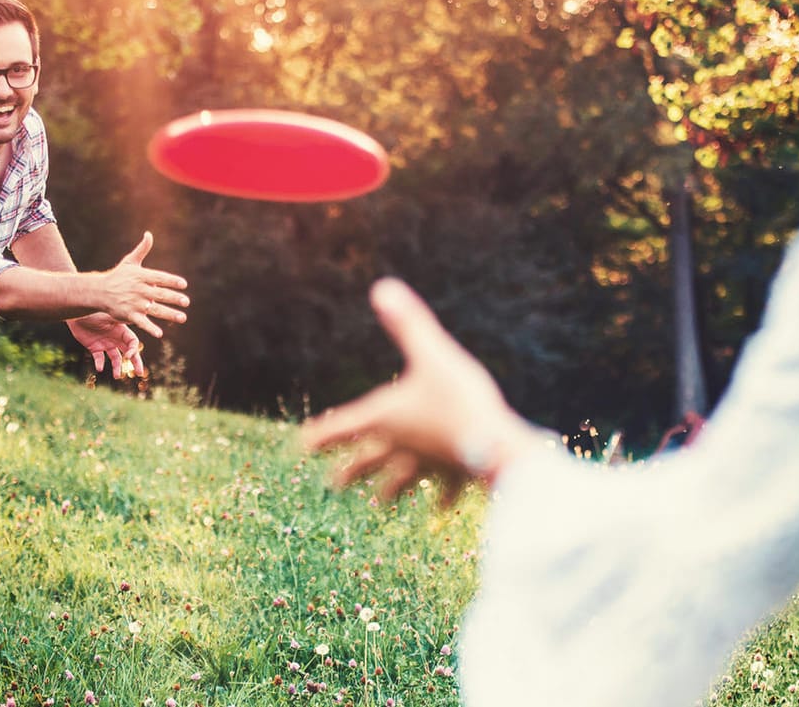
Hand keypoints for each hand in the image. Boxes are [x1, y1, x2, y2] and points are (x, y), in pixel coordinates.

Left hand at [68, 312, 144, 380]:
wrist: (76, 314)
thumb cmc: (93, 312)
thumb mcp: (108, 317)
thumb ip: (119, 322)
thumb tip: (133, 321)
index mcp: (121, 330)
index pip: (133, 343)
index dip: (133, 350)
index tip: (128, 357)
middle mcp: (115, 338)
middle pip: (128, 352)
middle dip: (135, 362)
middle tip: (139, 373)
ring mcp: (105, 344)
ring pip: (115, 358)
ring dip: (117, 367)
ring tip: (117, 376)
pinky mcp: (94, 347)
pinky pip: (99, 358)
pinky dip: (100, 364)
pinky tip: (99, 368)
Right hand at [98, 231, 190, 337]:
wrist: (99, 291)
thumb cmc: (118, 276)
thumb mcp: (130, 261)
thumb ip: (142, 249)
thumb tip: (149, 233)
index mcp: (141, 276)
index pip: (159, 277)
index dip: (172, 280)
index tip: (184, 284)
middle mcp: (139, 289)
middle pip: (160, 294)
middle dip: (174, 298)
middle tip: (186, 302)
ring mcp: (134, 303)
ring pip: (155, 309)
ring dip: (169, 314)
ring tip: (182, 318)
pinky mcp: (128, 315)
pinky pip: (142, 322)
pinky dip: (150, 328)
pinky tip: (160, 333)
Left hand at [302, 278, 543, 505]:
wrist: (497, 445)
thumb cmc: (461, 399)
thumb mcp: (432, 354)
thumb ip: (408, 323)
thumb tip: (382, 287)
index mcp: (387, 417)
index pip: (343, 426)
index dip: (321, 434)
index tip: (301, 446)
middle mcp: (401, 445)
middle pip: (368, 460)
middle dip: (350, 470)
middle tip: (333, 484)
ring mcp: (428, 463)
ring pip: (402, 481)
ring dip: (389, 492)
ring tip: (379, 504)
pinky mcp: (456, 473)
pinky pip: (446, 489)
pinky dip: (442, 498)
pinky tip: (441, 511)